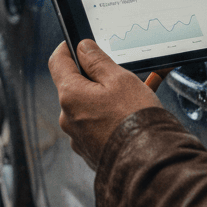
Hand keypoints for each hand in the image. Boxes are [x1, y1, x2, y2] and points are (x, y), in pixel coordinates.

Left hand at [49, 39, 158, 169]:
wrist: (149, 163)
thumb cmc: (136, 120)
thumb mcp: (120, 79)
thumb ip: (97, 60)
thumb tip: (82, 48)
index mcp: (70, 95)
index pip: (57, 62)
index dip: (67, 48)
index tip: (78, 43)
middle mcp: (68, 117)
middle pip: (74, 86)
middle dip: (93, 78)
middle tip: (117, 74)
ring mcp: (78, 137)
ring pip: (87, 107)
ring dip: (103, 99)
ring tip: (132, 98)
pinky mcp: (90, 150)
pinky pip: (96, 126)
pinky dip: (109, 118)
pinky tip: (129, 116)